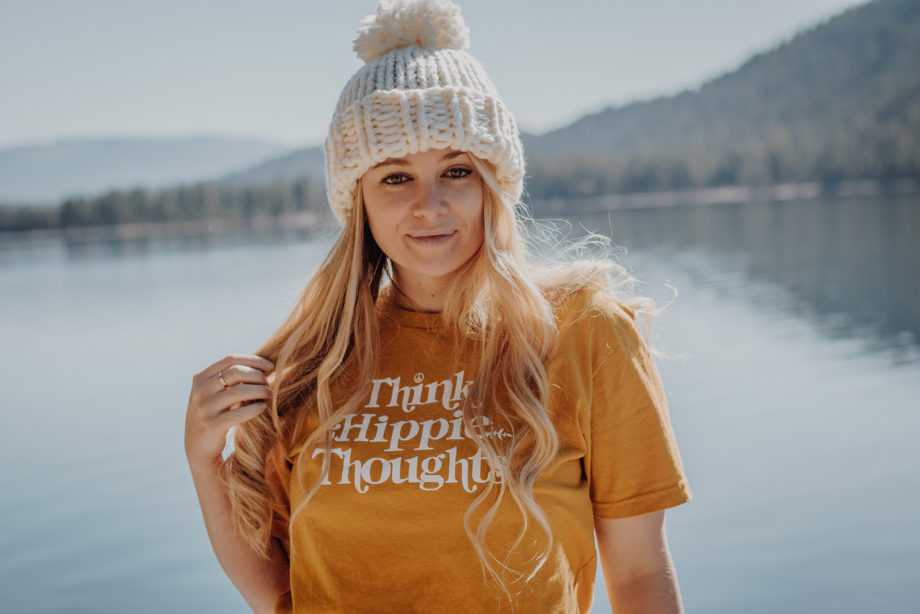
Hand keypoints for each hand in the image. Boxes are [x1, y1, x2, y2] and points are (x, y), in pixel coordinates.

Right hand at [185, 354, 275, 468]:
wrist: (198, 448)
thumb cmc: (214, 416)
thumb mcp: (215, 394)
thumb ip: (230, 379)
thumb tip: (261, 366)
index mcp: (201, 378)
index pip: (230, 360)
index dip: (253, 360)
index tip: (270, 366)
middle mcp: (200, 390)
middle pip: (236, 372)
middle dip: (258, 376)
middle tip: (268, 384)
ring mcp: (205, 408)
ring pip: (240, 391)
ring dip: (260, 391)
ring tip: (269, 395)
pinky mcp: (212, 425)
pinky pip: (239, 413)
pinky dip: (255, 408)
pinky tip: (263, 407)